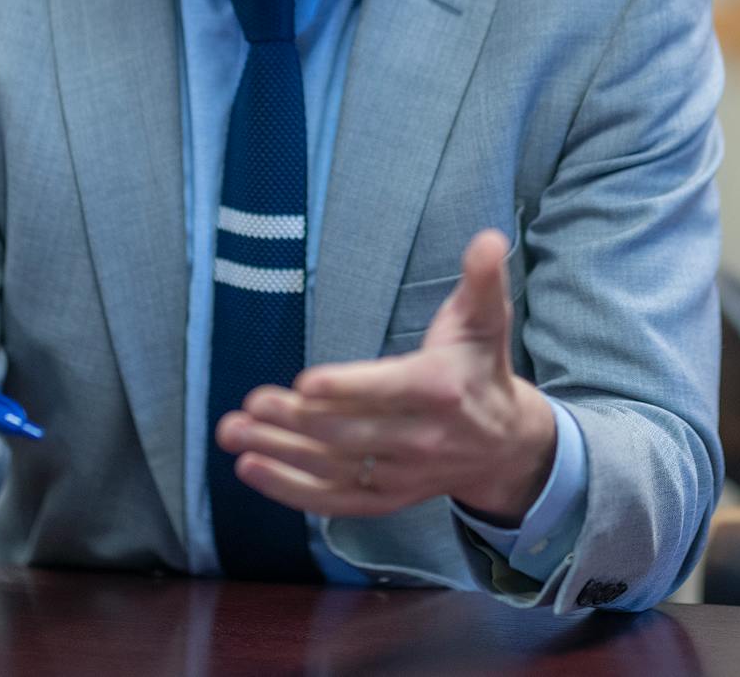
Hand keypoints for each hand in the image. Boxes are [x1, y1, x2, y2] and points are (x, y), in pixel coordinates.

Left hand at [215, 229, 555, 522]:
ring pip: (335, 468)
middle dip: (297, 419)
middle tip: (250, 404)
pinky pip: (335, 500)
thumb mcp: (486, 320)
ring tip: (233, 433)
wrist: (506, 445)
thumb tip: (489, 239)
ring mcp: (403, 474)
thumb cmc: (480, 368)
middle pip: (351, 432)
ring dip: (280, 452)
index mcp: (442, 389)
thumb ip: (483, 280)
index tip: (306, 383)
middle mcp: (423, 438)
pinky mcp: (388, 499)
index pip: (390, 390)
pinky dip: (292, 490)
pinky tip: (251, 469)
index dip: (348, 388)